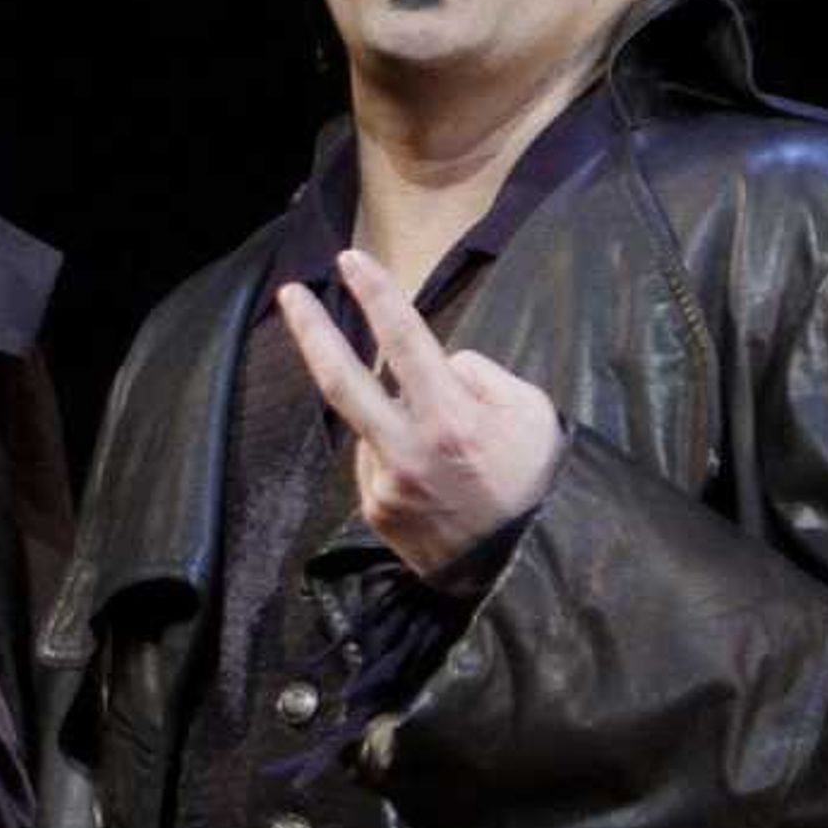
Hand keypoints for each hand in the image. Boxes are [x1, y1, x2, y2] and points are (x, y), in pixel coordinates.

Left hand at [274, 246, 562, 583]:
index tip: (350, 260)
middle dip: (311, 332)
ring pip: (371, 426)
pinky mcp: (375, 511)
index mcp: (451, 417)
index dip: (377, 296)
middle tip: (289, 293)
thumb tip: (437, 364)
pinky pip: (376, 463)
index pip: (405, 341)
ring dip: (391, 418)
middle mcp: (406, 449)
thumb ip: (478, 375)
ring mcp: (383, 484)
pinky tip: (431, 478)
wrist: (527, 567)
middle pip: (340, 380)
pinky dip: (395, 454)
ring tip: (442, 449)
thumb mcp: (531, 411)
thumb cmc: (538, 479)